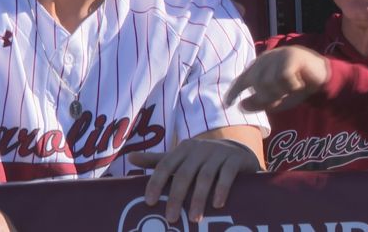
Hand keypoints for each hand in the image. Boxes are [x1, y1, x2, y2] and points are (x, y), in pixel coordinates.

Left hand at [128, 130, 261, 223]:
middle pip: (184, 174)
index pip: (165, 165)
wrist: (237, 152)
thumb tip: (130, 157)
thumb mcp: (182, 159)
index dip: (156, 182)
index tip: (149, 202)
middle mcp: (200, 148)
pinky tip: (217, 205)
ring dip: (198, 199)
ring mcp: (219, 153)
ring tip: (194, 218)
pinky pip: (227, 175)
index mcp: (184, 148)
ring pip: (206, 177)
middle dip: (176, 197)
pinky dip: (221, 190)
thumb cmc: (203, 160)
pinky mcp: (235, 159)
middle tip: (171, 218)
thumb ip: (158, 161)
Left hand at [224, 46, 329, 111]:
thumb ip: (259, 102)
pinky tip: (300, 83)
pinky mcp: (291, 56)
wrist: (322, 78)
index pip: (242, 79)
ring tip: (293, 88)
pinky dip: (293, 86)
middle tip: (283, 98)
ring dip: (282, 91)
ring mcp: (278, 55)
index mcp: (260, 67)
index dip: (234, 92)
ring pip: (270, 82)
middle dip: (269, 97)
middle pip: (257, 84)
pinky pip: (284, 78)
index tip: (227, 104)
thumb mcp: (277, 99)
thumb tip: (241, 106)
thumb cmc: (297, 87)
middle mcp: (266, 59)